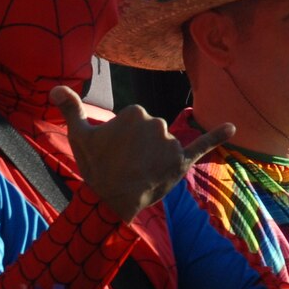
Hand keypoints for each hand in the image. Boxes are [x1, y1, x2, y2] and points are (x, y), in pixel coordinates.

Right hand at [49, 87, 233, 221]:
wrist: (112, 201)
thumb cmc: (96, 167)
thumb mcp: (79, 136)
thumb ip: (70, 108)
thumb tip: (55, 87)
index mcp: (135, 112)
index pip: (134, 120)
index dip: (123, 138)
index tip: (115, 152)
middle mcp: (156, 122)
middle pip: (151, 131)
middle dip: (141, 146)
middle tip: (126, 165)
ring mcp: (170, 142)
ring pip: (165, 143)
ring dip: (156, 156)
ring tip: (140, 173)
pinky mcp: (182, 161)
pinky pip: (202, 145)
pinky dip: (218, 135)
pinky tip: (233, 127)